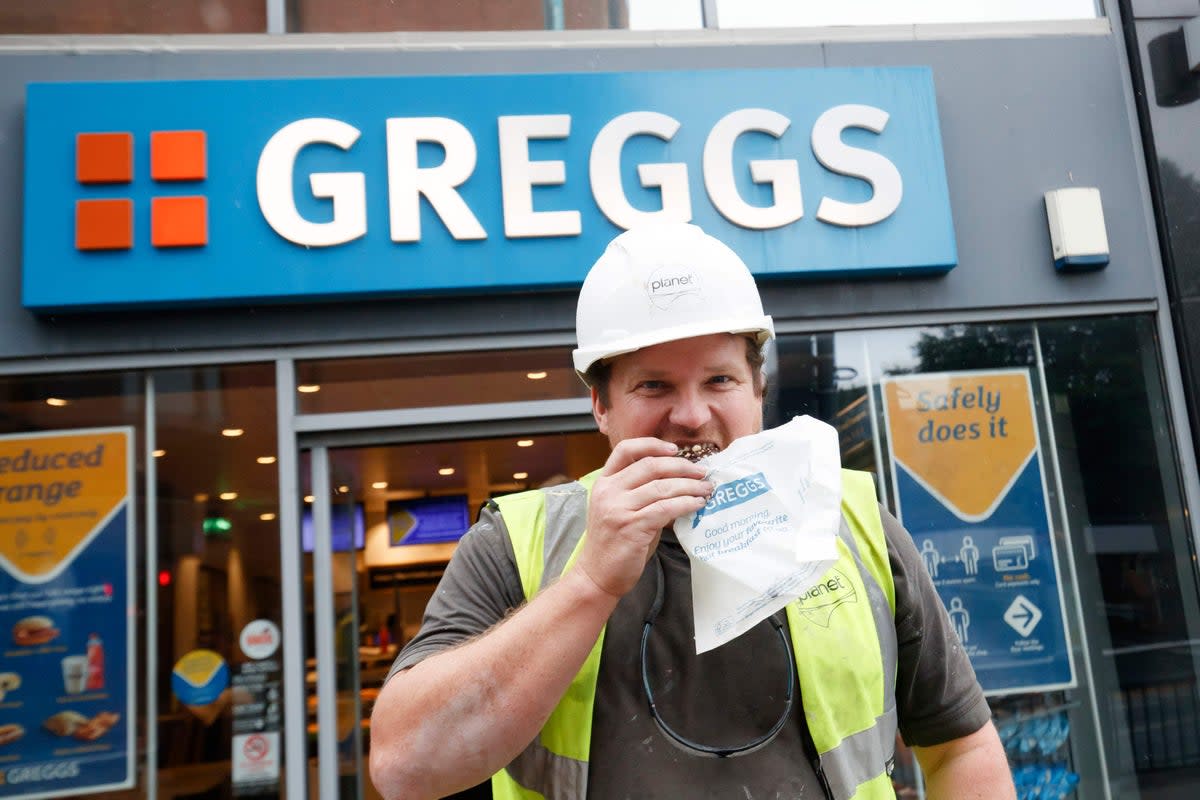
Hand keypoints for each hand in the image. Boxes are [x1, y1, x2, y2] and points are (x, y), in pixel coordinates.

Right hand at [576, 438, 711, 597]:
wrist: (597, 575)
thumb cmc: (614, 543)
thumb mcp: (621, 509)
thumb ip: (641, 492)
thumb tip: (679, 481)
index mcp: (604, 482)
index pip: (625, 450)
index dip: (652, 445)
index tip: (674, 449)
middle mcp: (609, 492)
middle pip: (650, 465)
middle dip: (681, 466)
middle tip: (702, 472)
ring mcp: (618, 509)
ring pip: (661, 487)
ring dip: (689, 486)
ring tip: (706, 489)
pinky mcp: (632, 527)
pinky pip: (665, 509)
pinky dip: (686, 504)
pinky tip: (697, 505)